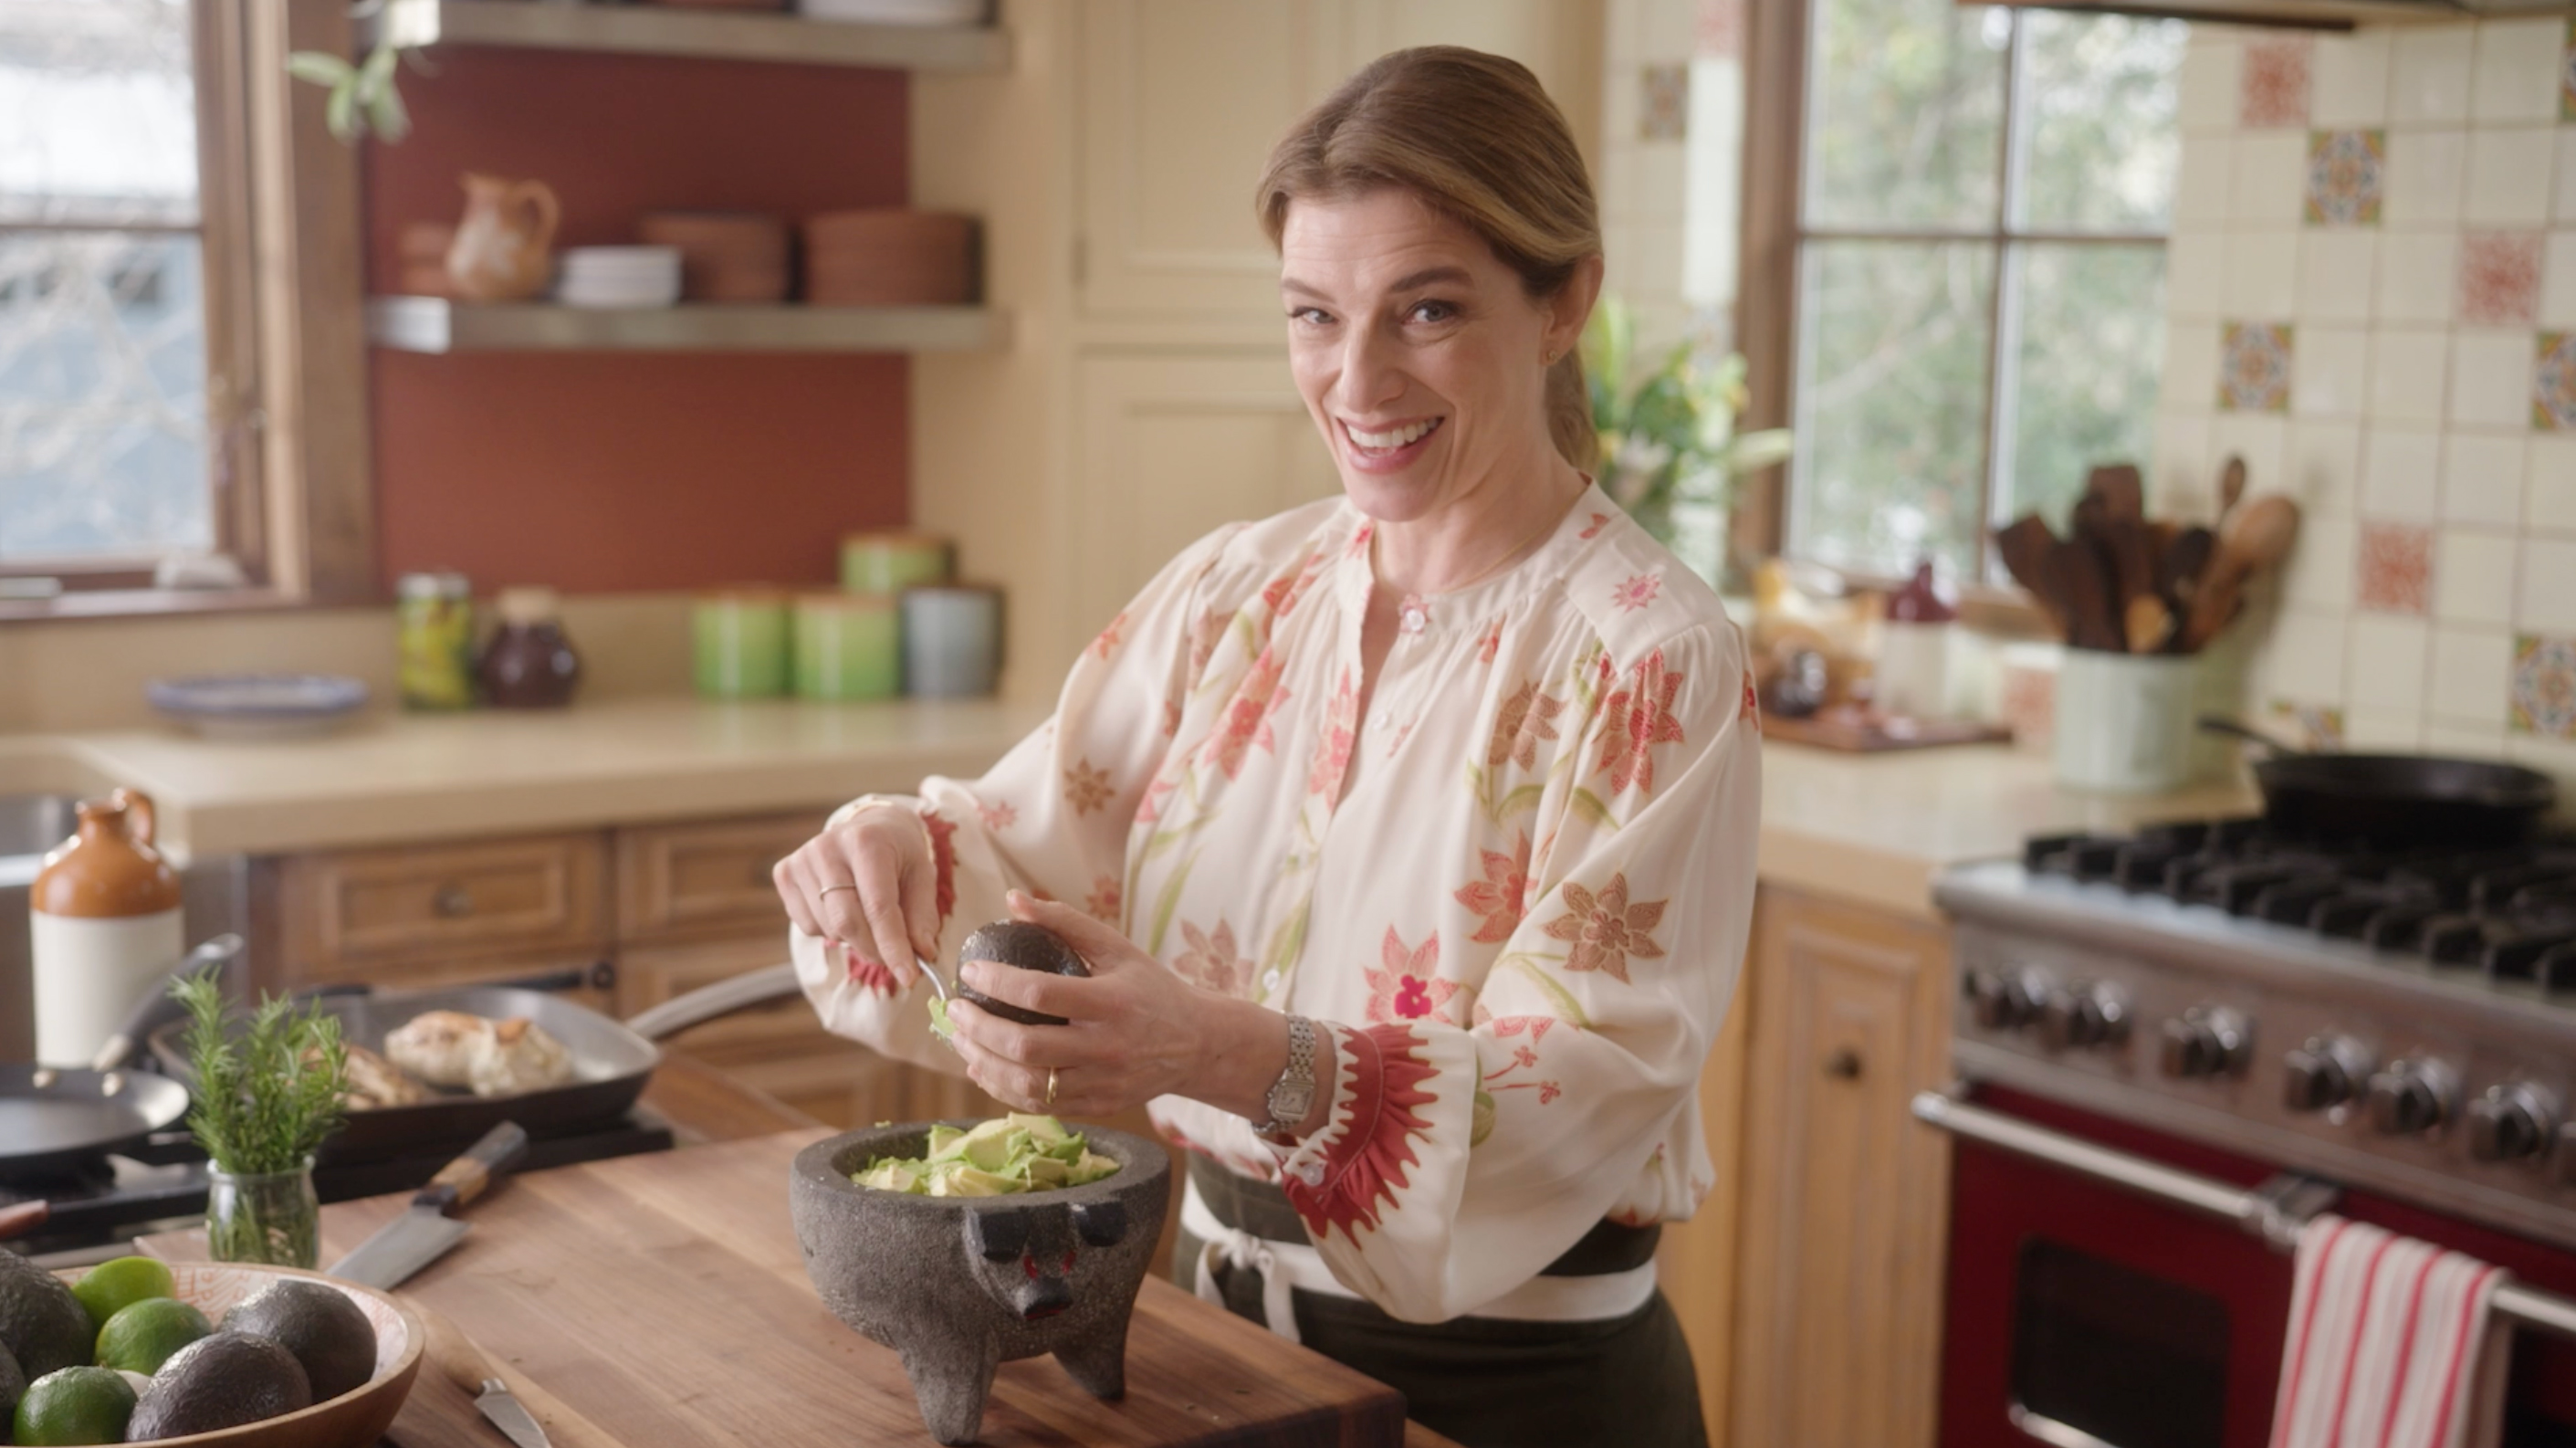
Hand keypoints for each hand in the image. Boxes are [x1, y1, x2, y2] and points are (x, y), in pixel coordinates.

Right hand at [773, 804, 940, 988]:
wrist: (867, 826)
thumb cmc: (897, 854)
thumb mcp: (921, 875)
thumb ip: (922, 915)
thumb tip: (922, 953)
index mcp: (867, 841)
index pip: (879, 906)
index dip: (893, 947)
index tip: (909, 976)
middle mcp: (828, 847)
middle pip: (847, 922)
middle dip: (875, 950)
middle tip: (893, 958)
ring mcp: (801, 860)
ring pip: (828, 929)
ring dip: (854, 940)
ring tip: (868, 917)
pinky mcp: (784, 873)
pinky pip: (806, 926)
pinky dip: (830, 931)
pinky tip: (843, 908)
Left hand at [948, 892, 1269, 1118]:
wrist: (1197, 1044)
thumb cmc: (1151, 989)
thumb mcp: (1117, 948)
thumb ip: (1065, 921)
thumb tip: (1013, 900)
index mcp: (1112, 1003)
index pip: (1041, 994)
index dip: (997, 983)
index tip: (970, 971)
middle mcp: (1107, 1049)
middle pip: (1026, 1047)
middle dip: (978, 1029)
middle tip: (955, 1009)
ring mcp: (1102, 1084)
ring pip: (1026, 1084)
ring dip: (982, 1062)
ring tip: (961, 1040)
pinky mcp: (1097, 1107)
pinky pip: (1038, 1105)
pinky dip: (1002, 1088)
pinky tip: (983, 1067)